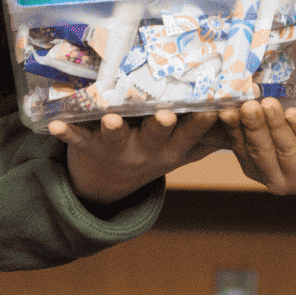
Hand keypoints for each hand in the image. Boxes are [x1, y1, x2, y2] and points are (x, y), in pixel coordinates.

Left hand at [51, 109, 223, 206]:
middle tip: (167, 114)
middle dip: (162, 124)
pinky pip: (76, 138)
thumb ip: (202, 134)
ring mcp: (116, 149)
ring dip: (114, 128)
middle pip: (156, 135)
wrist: (103, 188)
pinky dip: (66, 131)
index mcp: (169, 150)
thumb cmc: (146, 156)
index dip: (203, 121)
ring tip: (112, 118)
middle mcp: (144, 150)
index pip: (191, 134)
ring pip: (116, 137)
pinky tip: (55, 123)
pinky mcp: (88, 146)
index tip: (216, 107)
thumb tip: (240, 106)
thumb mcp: (177, 153)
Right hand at [218, 98, 295, 195]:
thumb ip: (256, 122)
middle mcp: (276, 182)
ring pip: (286, 150)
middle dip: (255, 127)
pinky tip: (294, 114)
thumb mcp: (273, 136)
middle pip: (262, 151)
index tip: (226, 111)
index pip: (242, 149)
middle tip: (248, 107)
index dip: (234, 130)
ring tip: (269, 104)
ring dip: (277, 126)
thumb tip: (235, 95)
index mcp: (257, 172)